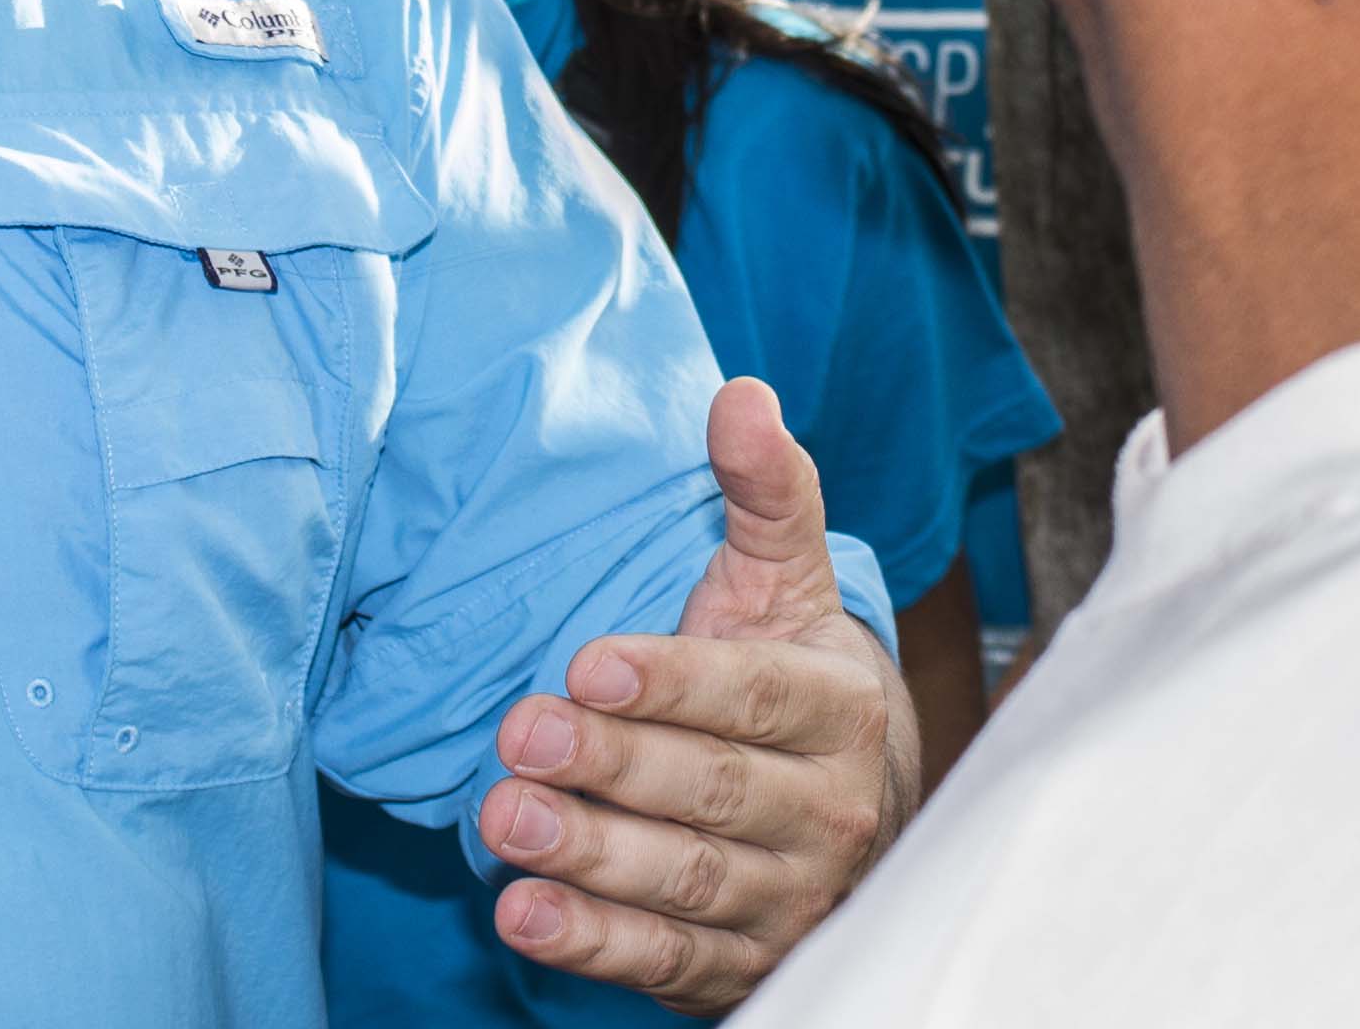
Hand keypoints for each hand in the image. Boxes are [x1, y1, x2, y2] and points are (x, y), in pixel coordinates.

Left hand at [476, 378, 921, 1013]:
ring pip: (688, 880)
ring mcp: (788, 895)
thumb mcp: (785, 581)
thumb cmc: (792, 678)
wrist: (854, 814)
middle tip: (516, 738)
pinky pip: (667, 959)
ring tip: (504, 822)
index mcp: (838, 707)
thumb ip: (765, 491)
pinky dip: (596, 943)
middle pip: (713, 790)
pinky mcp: (742, 965)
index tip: (586, 663)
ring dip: (592, 857)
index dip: (673, 683)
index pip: (753, 697)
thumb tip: (740, 394)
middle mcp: (827, 810)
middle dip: (612, 766)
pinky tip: (524, 916)